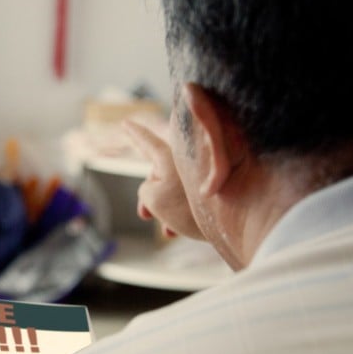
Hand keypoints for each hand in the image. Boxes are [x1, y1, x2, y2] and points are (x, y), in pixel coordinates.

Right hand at [122, 120, 203, 239]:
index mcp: (168, 156)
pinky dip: (179, 212)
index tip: (125, 122)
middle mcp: (184, 160)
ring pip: (171, 188)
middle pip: (157, 172)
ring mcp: (198, 174)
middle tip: (144, 215)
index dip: (134, 132)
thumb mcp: (151, 198)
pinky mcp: (210, 189)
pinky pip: (187, 196)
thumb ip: (145, 189)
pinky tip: (176, 231)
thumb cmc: (185, 207)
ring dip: (163, 209)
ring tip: (165, 229)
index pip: (146, 140)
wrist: (227, 222)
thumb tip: (156, 188)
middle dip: (148, 195)